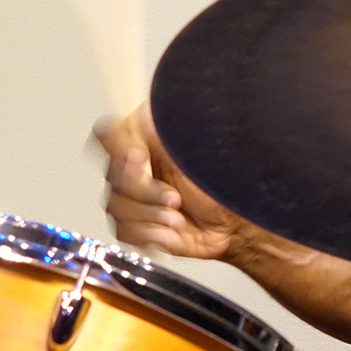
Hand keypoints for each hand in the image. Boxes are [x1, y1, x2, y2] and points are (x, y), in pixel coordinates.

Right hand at [94, 102, 249, 259]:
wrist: (240, 219)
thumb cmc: (228, 176)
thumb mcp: (205, 141)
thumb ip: (173, 125)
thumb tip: (146, 117)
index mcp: (149, 136)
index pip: (110, 133)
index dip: (120, 147)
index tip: (142, 157)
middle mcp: (138, 165)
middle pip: (113, 176)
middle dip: (146, 191)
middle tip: (175, 197)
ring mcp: (138, 196)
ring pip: (117, 206)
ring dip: (151, 214)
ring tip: (178, 217)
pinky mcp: (141, 224)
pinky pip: (126, 231)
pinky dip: (150, 233)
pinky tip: (173, 229)